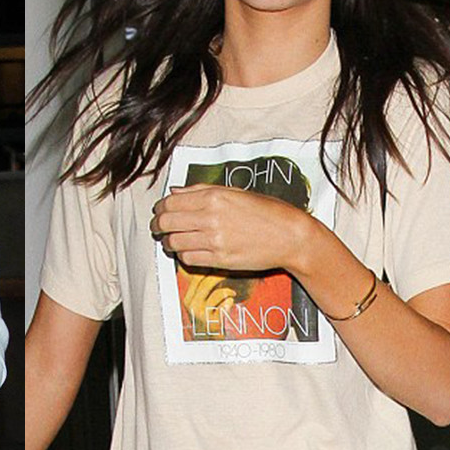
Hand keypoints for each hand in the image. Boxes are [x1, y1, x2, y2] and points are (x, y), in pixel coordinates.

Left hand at [150, 183, 315, 274]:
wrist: (291, 236)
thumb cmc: (267, 211)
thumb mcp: (234, 191)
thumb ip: (201, 190)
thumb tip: (174, 191)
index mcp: (213, 197)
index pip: (170, 203)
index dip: (159, 208)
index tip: (159, 212)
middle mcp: (211, 217)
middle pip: (167, 223)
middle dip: (158, 225)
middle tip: (158, 228)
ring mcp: (215, 240)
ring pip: (174, 242)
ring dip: (168, 242)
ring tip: (171, 241)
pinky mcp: (220, 259)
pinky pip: (188, 259)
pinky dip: (183, 255)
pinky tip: (188, 251)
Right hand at [179, 271, 236, 339]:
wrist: (208, 345)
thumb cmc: (206, 323)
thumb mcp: (199, 306)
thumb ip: (202, 291)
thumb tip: (212, 273)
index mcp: (187, 299)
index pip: (196, 277)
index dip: (208, 269)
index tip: (218, 266)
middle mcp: (191, 305)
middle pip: (206, 282)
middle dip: (219, 275)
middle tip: (229, 273)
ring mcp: (201, 313)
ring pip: (217, 293)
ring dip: (228, 291)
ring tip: (232, 293)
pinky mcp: (212, 321)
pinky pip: (224, 305)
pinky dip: (229, 303)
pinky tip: (230, 303)